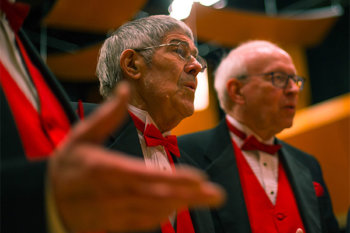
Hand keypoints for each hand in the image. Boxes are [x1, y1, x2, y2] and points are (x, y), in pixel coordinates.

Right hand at [49, 83, 224, 232]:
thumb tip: (125, 88)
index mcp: (107, 169)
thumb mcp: (81, 136)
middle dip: (190, 196)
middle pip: (158, 197)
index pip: (146, 176)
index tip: (199, 178)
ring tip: (205, 197)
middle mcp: (115, 193)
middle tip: (216, 195)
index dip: (174, 179)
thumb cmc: (68, 164)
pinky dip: (164, 215)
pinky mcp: (115, 222)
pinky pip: (143, 221)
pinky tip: (179, 207)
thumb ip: (106, 115)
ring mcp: (116, 211)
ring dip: (181, 204)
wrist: (48, 198)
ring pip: (154, 211)